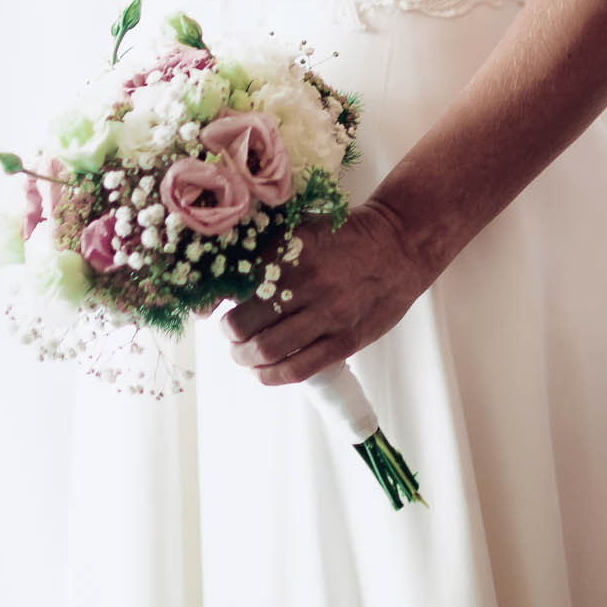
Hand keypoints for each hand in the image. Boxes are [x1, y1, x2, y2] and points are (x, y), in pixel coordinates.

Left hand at [218, 199, 431, 387]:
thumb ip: (265, 251)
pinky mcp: (345, 340)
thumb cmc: (345, 237)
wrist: (399, 244)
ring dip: (245, 358)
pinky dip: (271, 376)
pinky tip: (264, 372)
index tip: (207, 312)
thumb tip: (219, 287)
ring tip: (244, 354)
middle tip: (230, 333)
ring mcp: (328, 313)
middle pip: (244, 324)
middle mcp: (306, 282)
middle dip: (229, 335)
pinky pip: (298, 369)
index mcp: (290, 250)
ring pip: (267, 350)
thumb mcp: (303, 230)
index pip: (234, 286)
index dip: (211, 304)